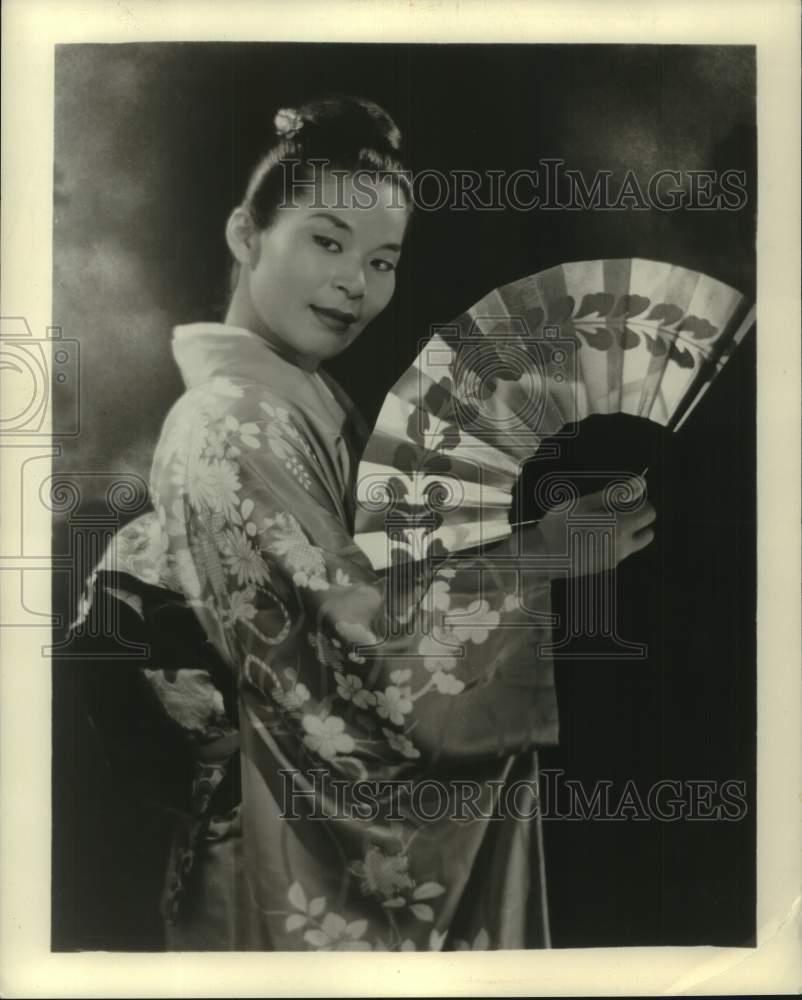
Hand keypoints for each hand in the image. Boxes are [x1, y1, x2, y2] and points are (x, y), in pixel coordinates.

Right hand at [523, 476, 656, 577]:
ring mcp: (615, 559)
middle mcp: (623, 546)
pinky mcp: (605, 567)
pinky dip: (614, 543)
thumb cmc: (560, 525)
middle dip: (637, 521)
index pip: (649, 514)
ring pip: (634, 545)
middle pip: (647, 534)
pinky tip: (591, 537)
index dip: (640, 504)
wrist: (543, 555)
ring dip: (626, 533)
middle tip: (615, 513)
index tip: (624, 500)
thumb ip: (615, 494)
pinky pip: (619, 553)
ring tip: (599, 525)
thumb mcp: (585, 503)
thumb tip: (640, 483)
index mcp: (621, 527)